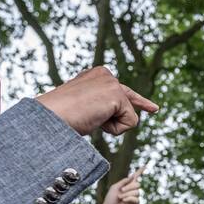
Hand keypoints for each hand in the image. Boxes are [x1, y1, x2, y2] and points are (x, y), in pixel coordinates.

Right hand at [37, 66, 157, 136]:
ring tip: (90, 118)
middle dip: (133, 110)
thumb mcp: (83, 109)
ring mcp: (111, 82)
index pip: (122, 90)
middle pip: (128, 103)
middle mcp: (105, 74)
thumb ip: (100, 108)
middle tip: (138, 111)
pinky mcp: (117, 94)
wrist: (49, 118)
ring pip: (128, 115)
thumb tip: (116, 118)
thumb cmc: (61, 119)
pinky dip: (115, 129)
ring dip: (111, 125)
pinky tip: (96, 121)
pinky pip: (130, 122)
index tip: (154, 109)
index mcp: (95, 76)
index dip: (139, 101)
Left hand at [97, 167, 143, 203]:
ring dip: (127, 194)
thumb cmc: (110, 199)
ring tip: (120, 198)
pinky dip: (129, 198)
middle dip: (129, 187)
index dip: (140, 171)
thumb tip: (133, 176)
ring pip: (137, 192)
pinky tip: (124, 201)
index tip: (145, 166)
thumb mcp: (115, 187)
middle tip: (121, 191)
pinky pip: (136, 198)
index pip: (135, 177)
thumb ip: (124, 181)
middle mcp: (132, 191)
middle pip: (137, 184)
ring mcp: (135, 198)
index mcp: (127, 185)